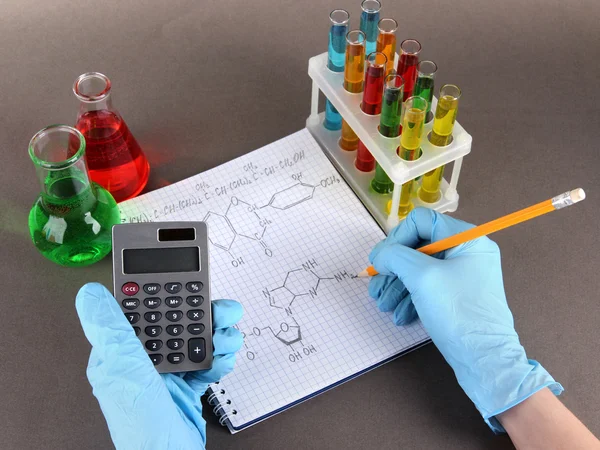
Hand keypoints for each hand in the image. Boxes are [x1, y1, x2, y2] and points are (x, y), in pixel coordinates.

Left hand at [76, 283, 242, 448]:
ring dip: (218, 336)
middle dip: (205, 315)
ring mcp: (167, 374)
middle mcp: (144, 360)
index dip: (170, 295)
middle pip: (178, 322)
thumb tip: (90, 293)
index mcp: (122, 352)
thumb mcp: (122, 367)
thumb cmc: (140, 423)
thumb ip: (110, 328)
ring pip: (197, 340)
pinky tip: (224, 358)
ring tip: (227, 339)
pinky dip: (220, 359)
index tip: (190, 286)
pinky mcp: (186, 387)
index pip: (146, 311)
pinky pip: (207, 363)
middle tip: (223, 312)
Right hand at [369, 208, 562, 431]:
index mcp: (466, 239)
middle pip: (418, 247)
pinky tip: (400, 315)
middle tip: (375, 286)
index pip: (421, 222)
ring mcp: (464, 275)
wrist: (486, 361)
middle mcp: (467, 252)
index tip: (381, 261)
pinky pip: (429, 288)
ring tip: (383, 304)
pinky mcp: (459, 297)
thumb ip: (395, 256)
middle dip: (394, 268)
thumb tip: (380, 255)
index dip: (396, 238)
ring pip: (421, 270)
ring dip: (397, 286)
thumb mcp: (422, 277)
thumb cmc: (457, 312)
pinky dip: (411, 298)